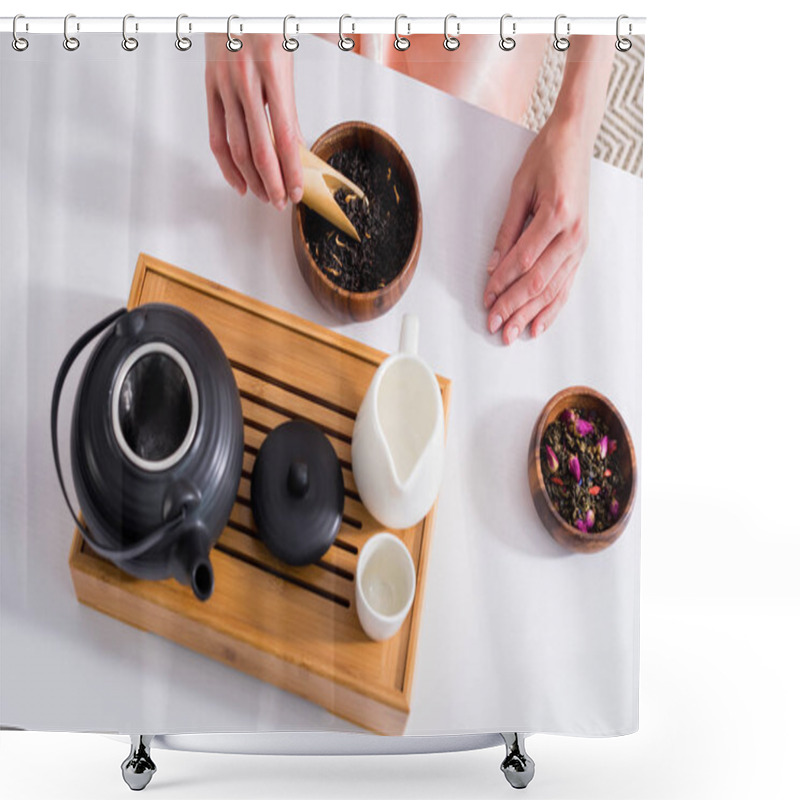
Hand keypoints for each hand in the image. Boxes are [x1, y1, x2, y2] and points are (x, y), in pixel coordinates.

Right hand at [205, 34, 303, 208]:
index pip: (284, 135)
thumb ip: (291, 107)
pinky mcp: (209, 88)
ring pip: (236, 146)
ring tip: (265, 196)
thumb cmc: (266, 25)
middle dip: (273, 182)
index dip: (291, 169)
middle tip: (282, 201)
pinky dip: (226, 164)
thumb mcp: (288, 60)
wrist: (235, 2)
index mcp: (273, 71)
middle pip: (259, 147)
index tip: (297, 190)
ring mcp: (224, 84)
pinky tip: (240, 182)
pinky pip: (215, 135)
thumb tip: (298, 148)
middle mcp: (246, 79)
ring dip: (252, 178)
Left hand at [484, 111, 592, 343]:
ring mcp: (580, 243)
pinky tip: (538, 325)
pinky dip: (552, 308)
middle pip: (539, 281)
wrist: (575, 140)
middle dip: (514, 306)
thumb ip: (506, 231)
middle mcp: (573, 233)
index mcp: (557, 215)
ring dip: (530, 314)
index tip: (485, 298)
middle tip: (494, 325)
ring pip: (553, 289)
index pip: (523, 260)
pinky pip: (566, 285)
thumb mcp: (519, 189)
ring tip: (511, 333)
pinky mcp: (581, 248)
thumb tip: (492, 266)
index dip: (502, 283)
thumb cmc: (546, 158)